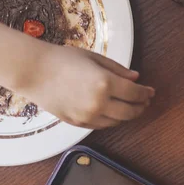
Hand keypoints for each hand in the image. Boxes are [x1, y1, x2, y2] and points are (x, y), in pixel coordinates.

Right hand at [17, 45, 153, 128]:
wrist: (33, 71)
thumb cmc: (63, 59)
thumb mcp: (94, 58)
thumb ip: (118, 70)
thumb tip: (137, 79)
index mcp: (105, 83)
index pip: (136, 94)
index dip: (146, 94)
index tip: (151, 92)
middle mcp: (99, 103)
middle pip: (131, 112)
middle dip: (141, 107)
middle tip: (144, 102)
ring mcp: (88, 116)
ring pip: (118, 122)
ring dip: (128, 115)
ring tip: (130, 107)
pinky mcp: (78, 123)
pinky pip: (102, 126)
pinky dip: (112, 120)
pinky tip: (113, 112)